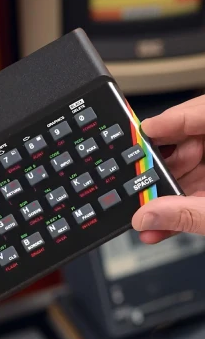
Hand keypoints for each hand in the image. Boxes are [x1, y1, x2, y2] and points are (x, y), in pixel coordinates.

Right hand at [132, 95, 204, 242]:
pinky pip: (194, 192)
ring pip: (188, 172)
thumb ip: (187, 215)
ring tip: (147, 212)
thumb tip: (147, 215)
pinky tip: (159, 225)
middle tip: (141, 182)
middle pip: (189, 144)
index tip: (145, 130)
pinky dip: (177, 210)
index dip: (172, 119)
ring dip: (164, 197)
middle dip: (160, 170)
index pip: (203, 113)